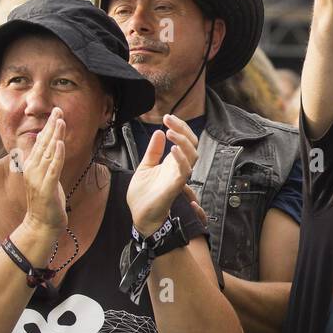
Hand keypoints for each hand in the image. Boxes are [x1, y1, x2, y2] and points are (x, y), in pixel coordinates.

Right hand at [19, 107, 67, 235]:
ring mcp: (38, 178)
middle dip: (51, 126)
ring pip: (48, 153)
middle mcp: (32, 170)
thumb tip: (51, 148)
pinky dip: (57, 156)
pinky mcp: (46, 188)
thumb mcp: (44, 178)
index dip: (48, 127)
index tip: (55, 113)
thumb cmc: (45, 201)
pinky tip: (60, 144)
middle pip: (43, 143)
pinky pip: (53, 169)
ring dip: (54, 136)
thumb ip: (46, 162)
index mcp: (32, 166)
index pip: (40, 142)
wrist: (41, 224)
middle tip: (57, 110)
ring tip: (60, 121)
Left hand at [127, 114, 198, 236]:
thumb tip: (158, 132)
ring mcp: (179, 176)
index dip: (179, 127)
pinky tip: (172, 149)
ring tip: (170, 132)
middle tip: (169, 119)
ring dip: (182, 141)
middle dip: (183, 129)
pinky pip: (185, 171)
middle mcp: (179, 167)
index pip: (184, 140)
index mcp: (173, 162)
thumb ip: (153, 151)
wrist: (140, 215)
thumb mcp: (145, 167)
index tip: (167, 117)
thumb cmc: (143, 194)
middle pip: (192, 144)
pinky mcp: (176, 186)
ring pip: (193, 155)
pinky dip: (181, 158)